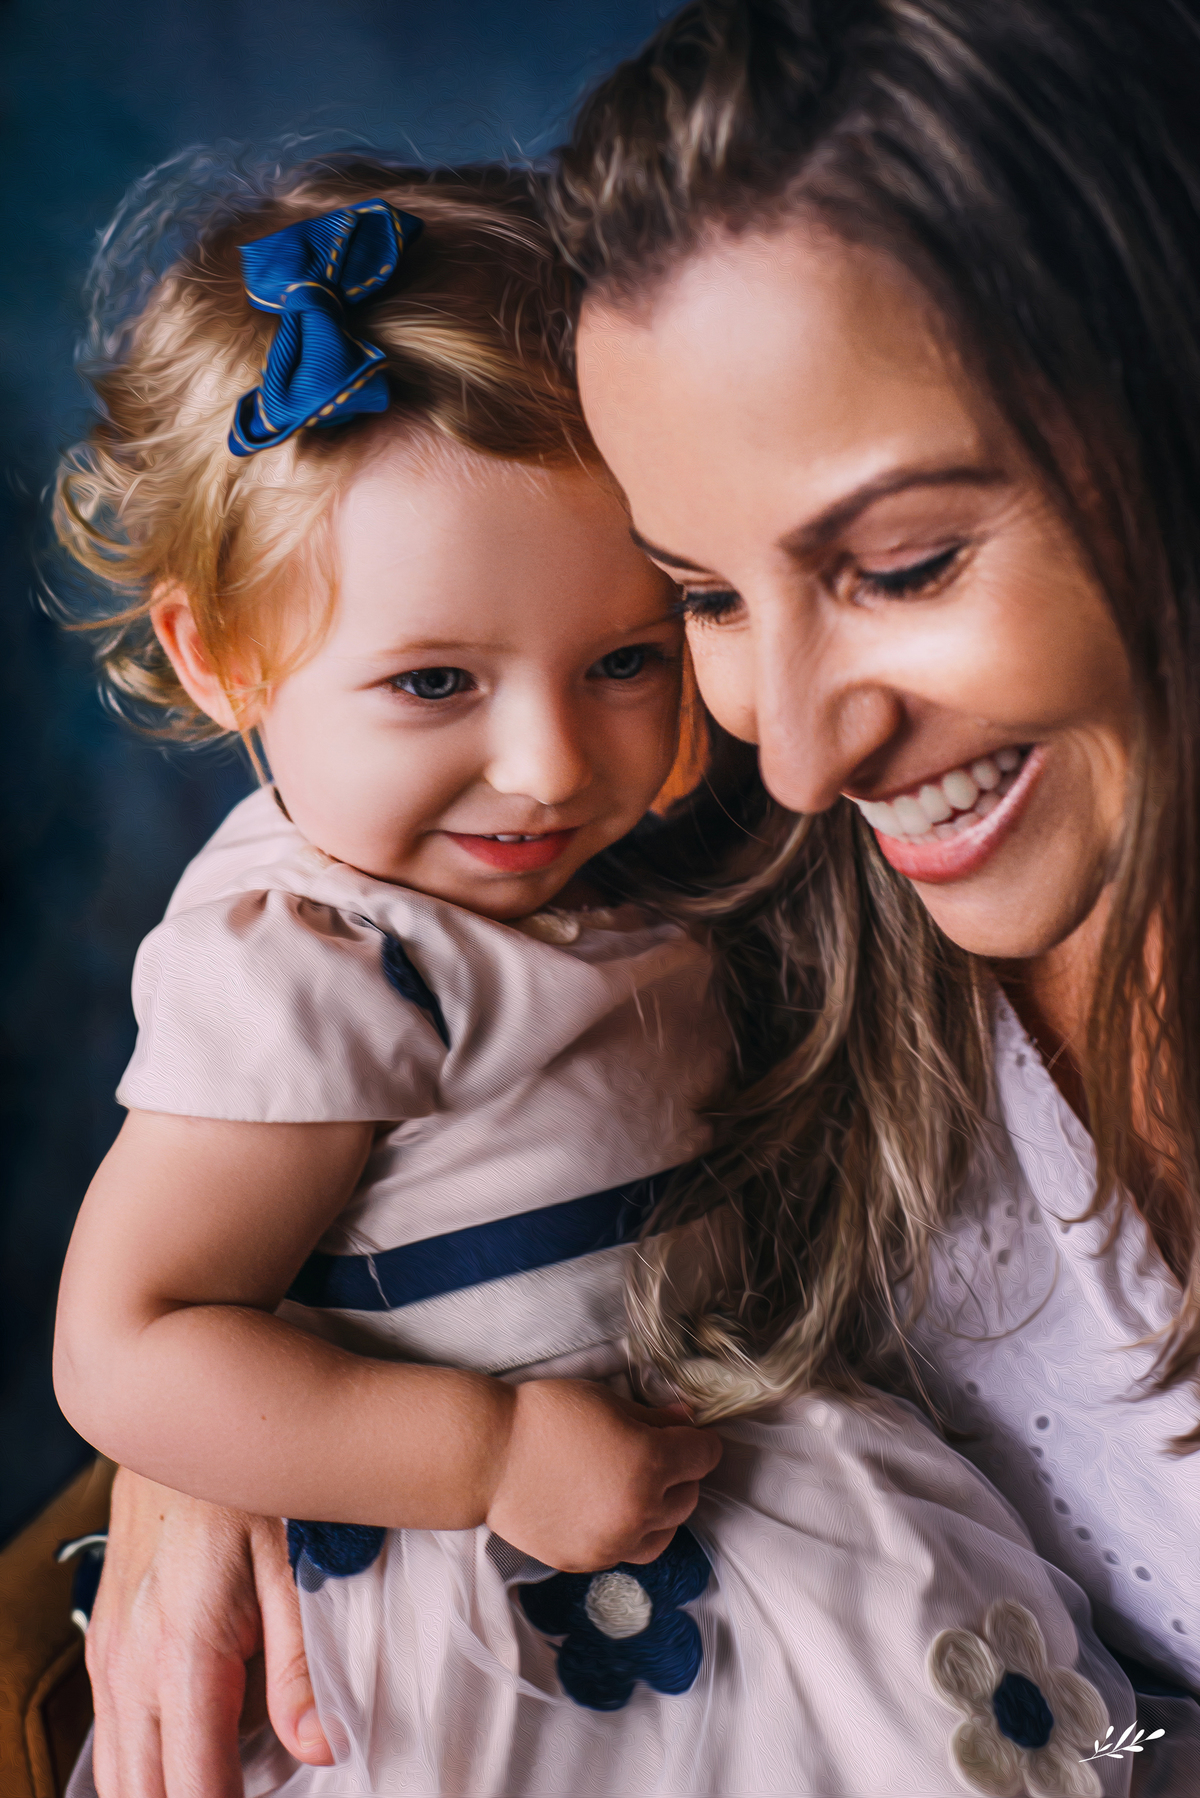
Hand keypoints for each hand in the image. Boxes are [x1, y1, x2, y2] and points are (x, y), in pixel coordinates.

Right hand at [86, 1466, 332, 1797]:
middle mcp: (131, 1666)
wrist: (175, 1414)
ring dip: (167, 1786)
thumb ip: (304, 1662)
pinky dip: (147, 1758)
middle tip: (254, 1790)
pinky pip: (113, 1732)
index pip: (194, 1790)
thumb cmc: (246, 1481)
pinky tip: (197, 1738)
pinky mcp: (104, 1642)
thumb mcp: (293, 1562)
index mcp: (184, 1654)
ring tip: (229, 1775)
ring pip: (119, 1773)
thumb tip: (322, 1748)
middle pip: (145, 1795)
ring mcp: (109, 1655)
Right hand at [485, 1379, 721, 1571]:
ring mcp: (613, 1543)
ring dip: (660, 1509)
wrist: (489, 1456)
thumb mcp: (608, 1401)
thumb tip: (687, 1419)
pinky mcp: (588, 1562)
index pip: (705, 1456)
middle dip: (680, 1473)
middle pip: (689, 1496)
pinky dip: (626, 1531)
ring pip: (664, 1532)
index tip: (686, 1434)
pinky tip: (603, 1507)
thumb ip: (655, 1416)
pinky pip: (626, 1551)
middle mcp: (640, 1510)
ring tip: (634, 1487)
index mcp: (650, 1463)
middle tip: (656, 1454)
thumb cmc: (546, 1417)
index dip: (698, 1440)